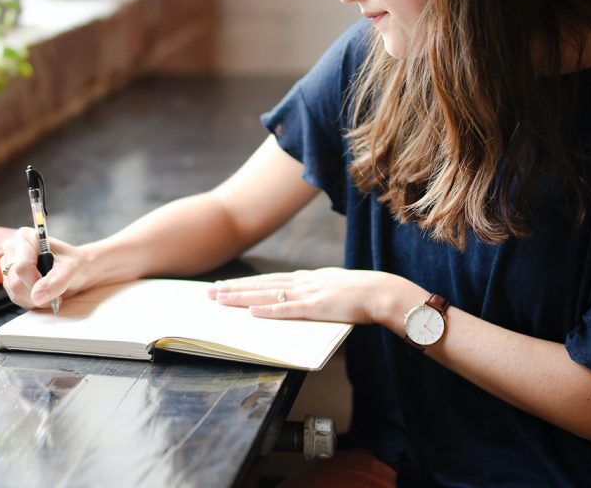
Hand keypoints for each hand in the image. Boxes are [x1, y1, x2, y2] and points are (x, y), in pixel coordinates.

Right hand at [0, 228, 89, 309]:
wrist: (77, 270)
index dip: (35, 281)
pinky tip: (44, 294)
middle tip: (55, 291)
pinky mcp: (9, 281)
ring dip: (35, 299)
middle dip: (37, 292)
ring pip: (15, 292)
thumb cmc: (74, 263)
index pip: (22, 266)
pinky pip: (16, 298)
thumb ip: (57, 281)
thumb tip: (37, 296)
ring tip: (51, 292)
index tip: (52, 286)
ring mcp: (8, 266)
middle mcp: (12, 249)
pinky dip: (32, 301)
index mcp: (25, 237)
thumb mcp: (72, 268)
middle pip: (16, 281)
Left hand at [207, 267, 422, 325]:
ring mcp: (307, 294)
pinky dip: (267, 310)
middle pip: (260, 284)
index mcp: (306, 278)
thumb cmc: (361, 294)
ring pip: (266, 294)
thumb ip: (315, 293)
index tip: (225, 286)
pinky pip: (287, 309)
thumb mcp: (333, 288)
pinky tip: (251, 311)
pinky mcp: (315, 307)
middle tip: (209, 292)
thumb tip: (302, 300)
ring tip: (220, 300)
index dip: (245, 283)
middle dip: (233, 289)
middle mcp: (302, 282)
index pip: (268, 280)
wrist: (381, 292)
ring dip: (241, 297)